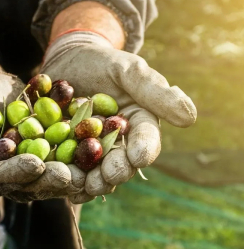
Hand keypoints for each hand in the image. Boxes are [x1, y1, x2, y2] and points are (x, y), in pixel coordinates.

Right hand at [0, 54, 79, 201]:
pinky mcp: (46, 151)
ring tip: (88, 169)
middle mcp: (9, 174)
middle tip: (70, 175)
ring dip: (70, 172)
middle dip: (50, 179)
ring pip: (51, 173)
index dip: (17, 173)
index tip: (35, 165)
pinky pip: (63, 154)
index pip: (1, 178)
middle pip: (31, 182)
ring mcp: (30, 163)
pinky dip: (79, 152)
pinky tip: (95, 148)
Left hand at [41, 31, 196, 196]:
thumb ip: (154, 91)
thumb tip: (189, 117)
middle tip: (107, 178)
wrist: (69, 62)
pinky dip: (65, 177)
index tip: (138, 157)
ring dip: (89, 182)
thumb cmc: (102, 62)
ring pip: (94, 172)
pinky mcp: (67, 152)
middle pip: (120, 163)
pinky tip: (60, 184)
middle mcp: (118, 143)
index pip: (146, 141)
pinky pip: (68, 168)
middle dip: (115, 173)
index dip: (144, 150)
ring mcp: (91, 151)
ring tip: (81, 186)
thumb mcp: (127, 70)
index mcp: (138, 125)